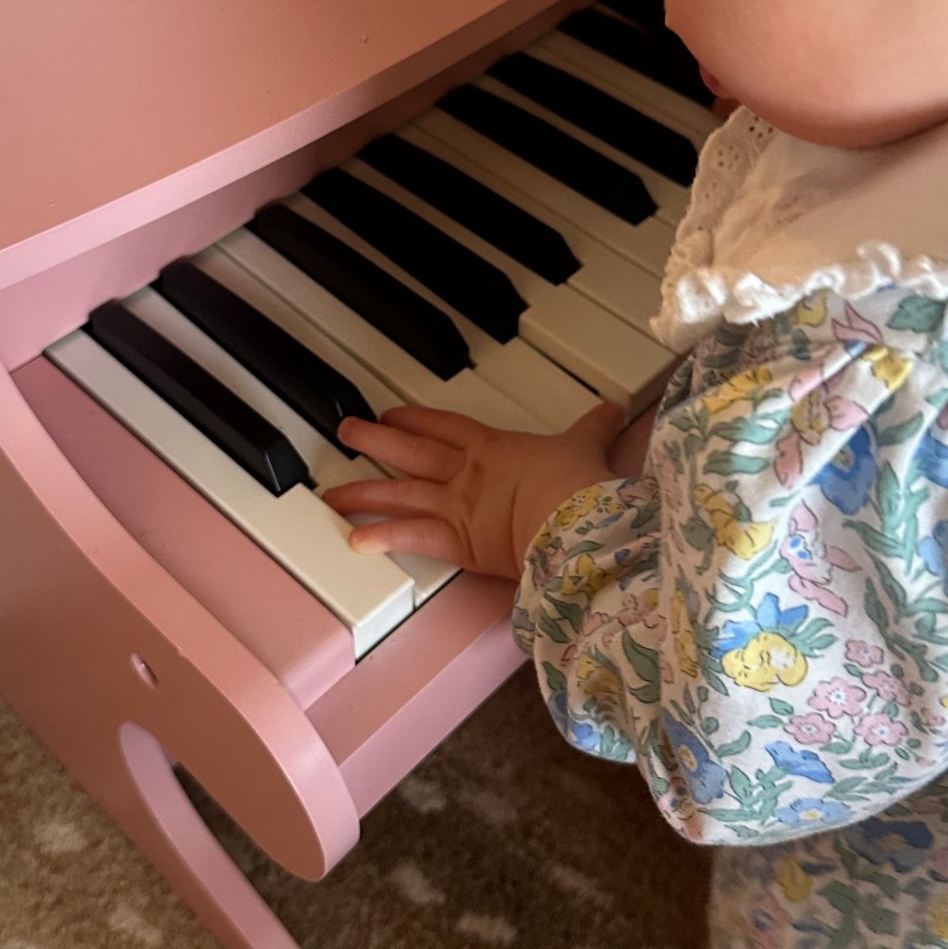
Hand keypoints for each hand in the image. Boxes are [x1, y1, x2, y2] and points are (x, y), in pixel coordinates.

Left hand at [323, 402, 622, 579]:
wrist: (576, 517)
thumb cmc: (578, 484)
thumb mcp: (587, 446)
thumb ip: (594, 428)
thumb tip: (616, 408)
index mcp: (494, 449)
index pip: (446, 427)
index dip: (417, 418)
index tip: (394, 413)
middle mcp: (467, 474)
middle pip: (411, 451)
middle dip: (376, 441)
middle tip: (348, 432)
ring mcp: (457, 506)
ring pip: (400, 493)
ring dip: (363, 491)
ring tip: (332, 493)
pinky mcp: (457, 541)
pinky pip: (411, 538)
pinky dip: (382, 539)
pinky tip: (354, 540)